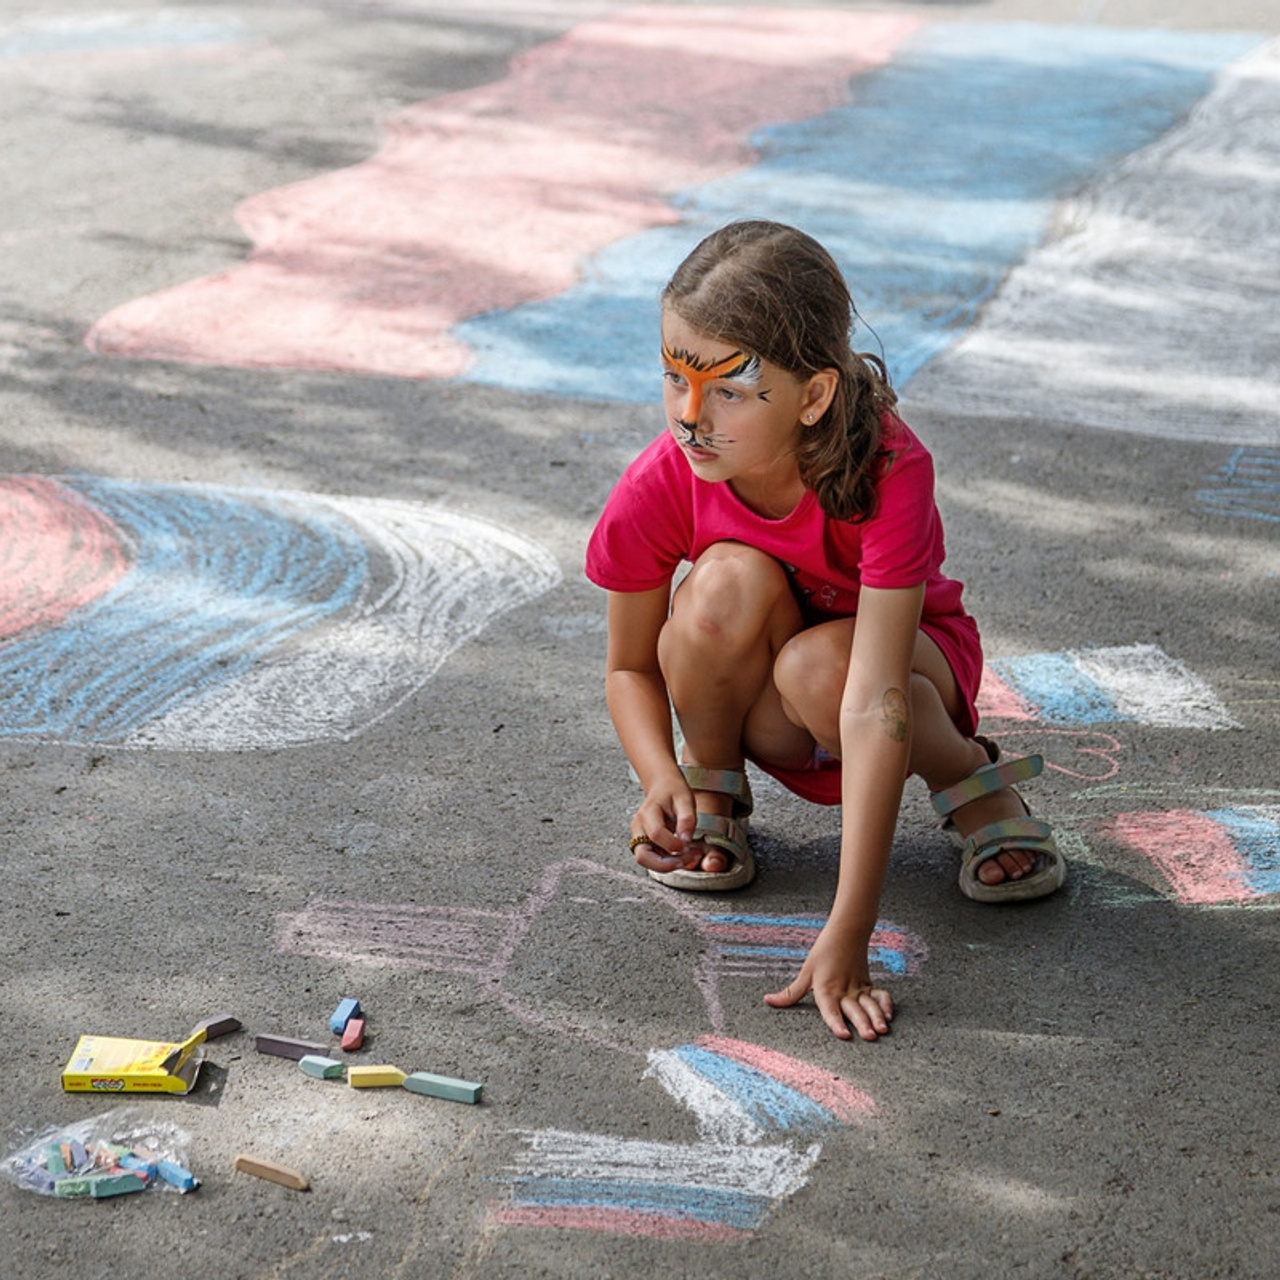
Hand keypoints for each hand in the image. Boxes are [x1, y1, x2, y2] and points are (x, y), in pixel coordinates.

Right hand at [630, 775, 699, 873]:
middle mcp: (638, 828)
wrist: (662, 786)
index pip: (656, 834)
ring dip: (667, 865)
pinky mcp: (644, 844)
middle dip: (666, 864)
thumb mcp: (685, 799)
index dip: (673, 844)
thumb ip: (686, 819)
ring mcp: (639, 837)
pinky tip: (682, 855)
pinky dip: (667, 862)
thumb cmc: (673, 791)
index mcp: (647, 813)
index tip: (689, 844)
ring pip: (646, 862)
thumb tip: (685, 840)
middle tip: (687, 859)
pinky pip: (652, 859)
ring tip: (688, 857)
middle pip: (642, 856)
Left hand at [764, 923, 893, 1041]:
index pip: (831, 1010)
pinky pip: (880, 995)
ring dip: (877, 1016)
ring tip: (882, 1029)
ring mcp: (858, 988)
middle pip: (854, 1010)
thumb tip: (768, 1001)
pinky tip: (889, 1017)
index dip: (837, 1023)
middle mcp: (843, 991)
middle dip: (863, 1024)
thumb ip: (791, 993)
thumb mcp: (805, 972)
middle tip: (870, 1036)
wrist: (846, 932)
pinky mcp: (868, 984)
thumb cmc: (823, 953)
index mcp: (826, 989)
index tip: (844, 1036)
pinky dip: (886, 1004)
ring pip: (869, 1004)